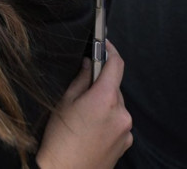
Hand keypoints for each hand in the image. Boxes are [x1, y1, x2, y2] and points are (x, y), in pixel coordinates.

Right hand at [36, 41, 132, 168]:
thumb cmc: (60, 140)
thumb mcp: (64, 103)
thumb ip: (81, 79)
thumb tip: (89, 64)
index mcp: (105, 98)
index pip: (116, 64)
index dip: (110, 50)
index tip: (103, 43)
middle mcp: (121, 113)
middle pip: (115, 87)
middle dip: (101, 84)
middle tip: (82, 91)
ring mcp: (126, 129)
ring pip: (116, 105)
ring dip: (104, 103)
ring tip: (84, 117)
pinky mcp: (126, 143)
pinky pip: (119, 122)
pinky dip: (108, 119)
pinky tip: (91, 130)